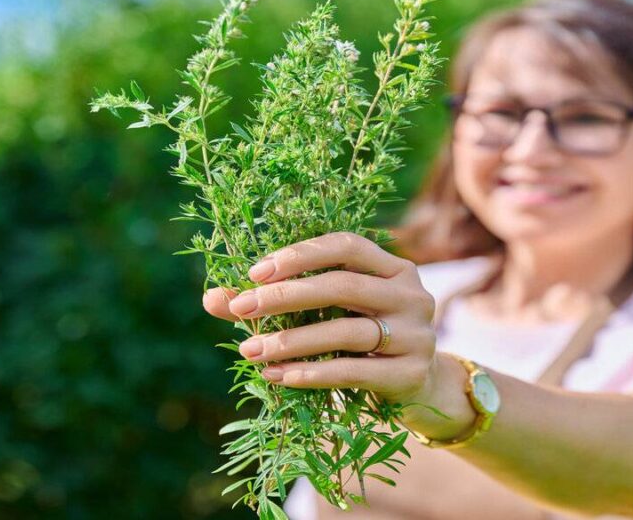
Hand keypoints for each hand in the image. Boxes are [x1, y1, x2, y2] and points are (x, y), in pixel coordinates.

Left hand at [202, 232, 437, 404]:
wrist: (420, 387)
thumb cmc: (364, 339)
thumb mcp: (330, 313)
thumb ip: (276, 302)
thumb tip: (213, 298)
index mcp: (393, 267)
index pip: (346, 245)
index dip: (300, 255)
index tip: (255, 272)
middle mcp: (411, 294)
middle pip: (342, 285)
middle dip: (286, 296)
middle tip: (242, 308)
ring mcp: (416, 334)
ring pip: (346, 331)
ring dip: (293, 341)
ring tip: (251, 350)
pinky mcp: (410, 373)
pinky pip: (355, 371)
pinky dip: (314, 373)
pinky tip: (280, 376)